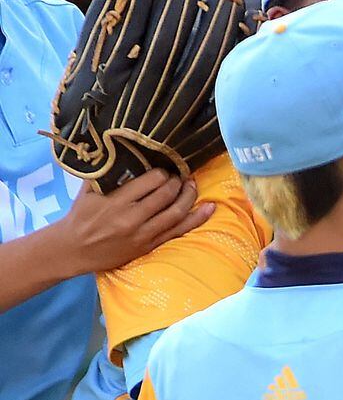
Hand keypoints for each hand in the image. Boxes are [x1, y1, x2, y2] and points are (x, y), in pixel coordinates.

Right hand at [57, 170, 214, 274]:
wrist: (75, 249)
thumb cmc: (81, 216)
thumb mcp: (88, 191)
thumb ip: (106, 173)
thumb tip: (121, 150)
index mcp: (116, 201)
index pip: (149, 182)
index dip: (162, 173)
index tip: (165, 168)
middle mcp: (132, 218)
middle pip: (165, 196)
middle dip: (177, 182)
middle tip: (180, 174)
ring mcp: (144, 233)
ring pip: (176, 213)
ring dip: (189, 196)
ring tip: (193, 185)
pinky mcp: (150, 245)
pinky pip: (179, 231)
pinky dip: (196, 219)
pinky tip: (210, 208)